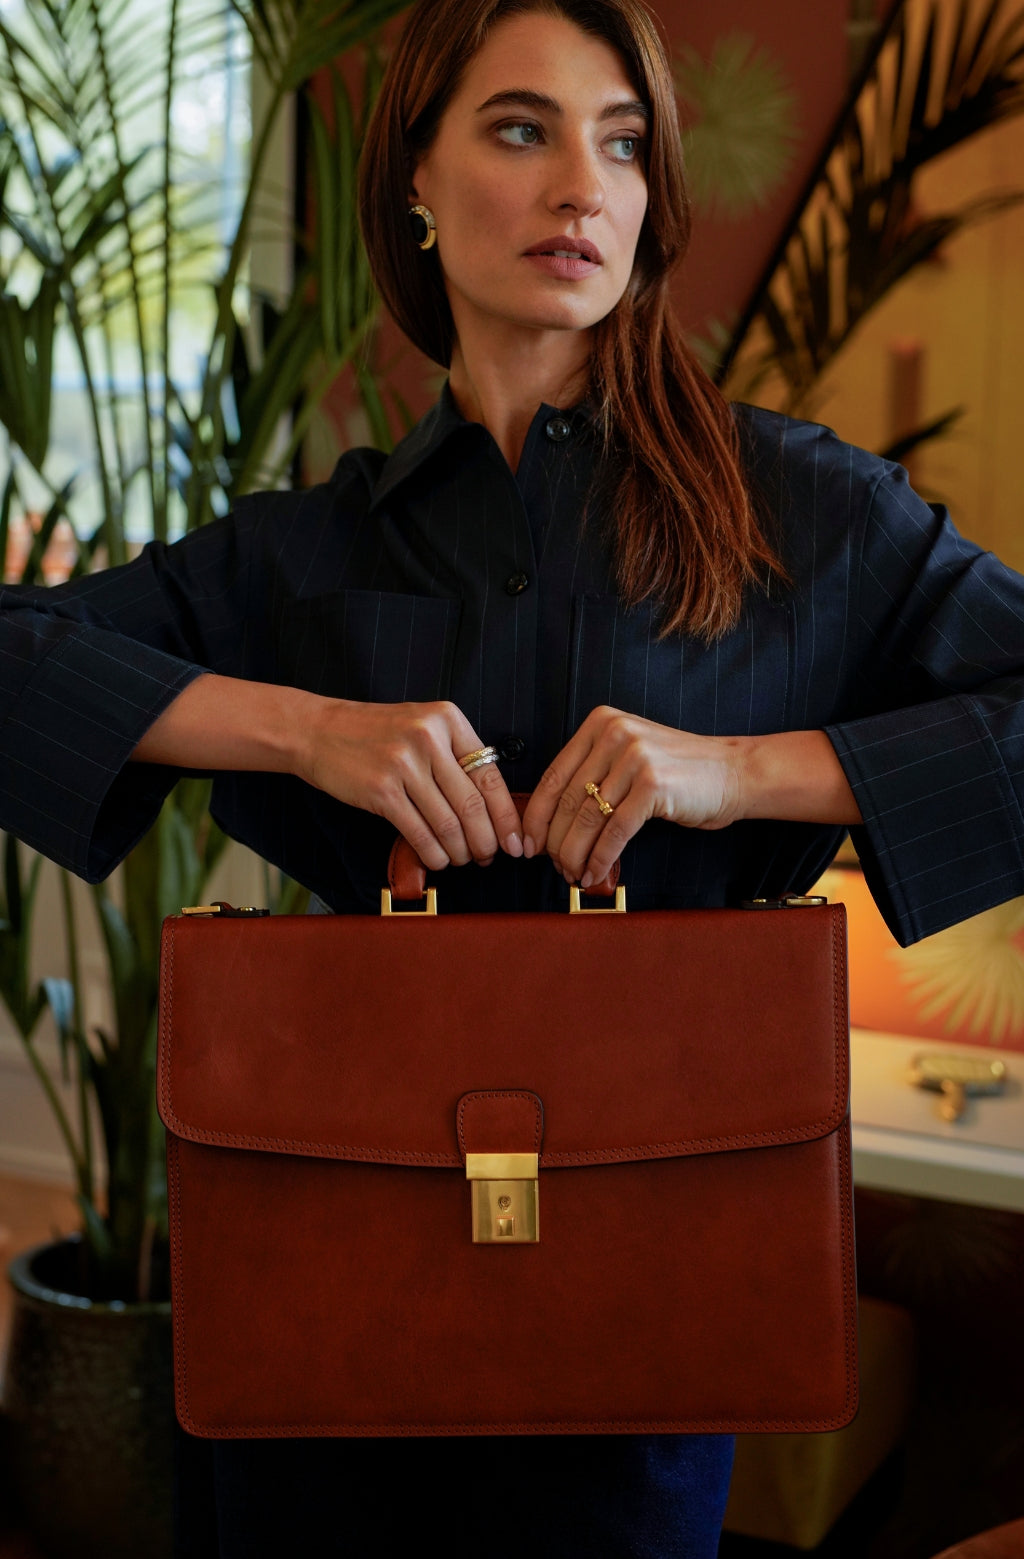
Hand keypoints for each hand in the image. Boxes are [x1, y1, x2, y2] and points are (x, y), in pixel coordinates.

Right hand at [301, 698, 523, 871]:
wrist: (318, 730)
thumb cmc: (374, 733)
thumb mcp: (422, 725)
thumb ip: (455, 755)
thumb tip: (493, 807)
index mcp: (447, 720)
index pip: (490, 776)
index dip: (507, 816)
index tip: (516, 841)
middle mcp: (428, 739)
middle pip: (472, 804)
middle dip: (487, 840)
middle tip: (489, 857)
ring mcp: (404, 764)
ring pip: (448, 823)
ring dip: (460, 851)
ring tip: (462, 859)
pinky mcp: (382, 790)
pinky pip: (419, 832)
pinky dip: (434, 853)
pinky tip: (439, 859)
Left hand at [521, 709, 860, 888]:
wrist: (734, 773)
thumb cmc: (679, 774)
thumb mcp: (629, 759)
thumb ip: (592, 776)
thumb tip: (548, 824)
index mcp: (600, 723)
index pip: (554, 776)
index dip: (536, 817)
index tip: (526, 846)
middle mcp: (613, 733)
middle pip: (568, 800)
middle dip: (556, 843)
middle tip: (554, 868)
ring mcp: (634, 756)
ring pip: (588, 818)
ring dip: (575, 855)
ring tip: (573, 875)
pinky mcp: (653, 784)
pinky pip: (615, 831)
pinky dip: (601, 858)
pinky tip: (596, 874)